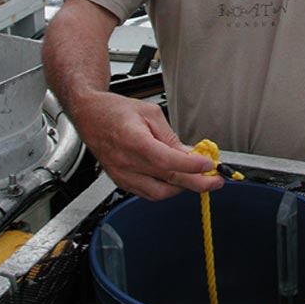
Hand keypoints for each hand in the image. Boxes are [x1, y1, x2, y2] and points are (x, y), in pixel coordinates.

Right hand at [72, 91, 223, 200]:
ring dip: (181, 188)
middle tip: (215, 181)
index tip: (209, 164)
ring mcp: (122, 175)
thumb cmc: (115, 110)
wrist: (89, 115)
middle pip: (168, 181)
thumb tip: (189, 153)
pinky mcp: (120, 181)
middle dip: (197, 184)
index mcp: (134, 141)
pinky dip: (165, 189)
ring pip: (159, 193)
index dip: (193, 166)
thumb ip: (170, 136)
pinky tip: (176, 180)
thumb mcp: (150, 113)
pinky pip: (147, 193)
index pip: (169, 162)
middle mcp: (127, 163)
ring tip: (196, 178)